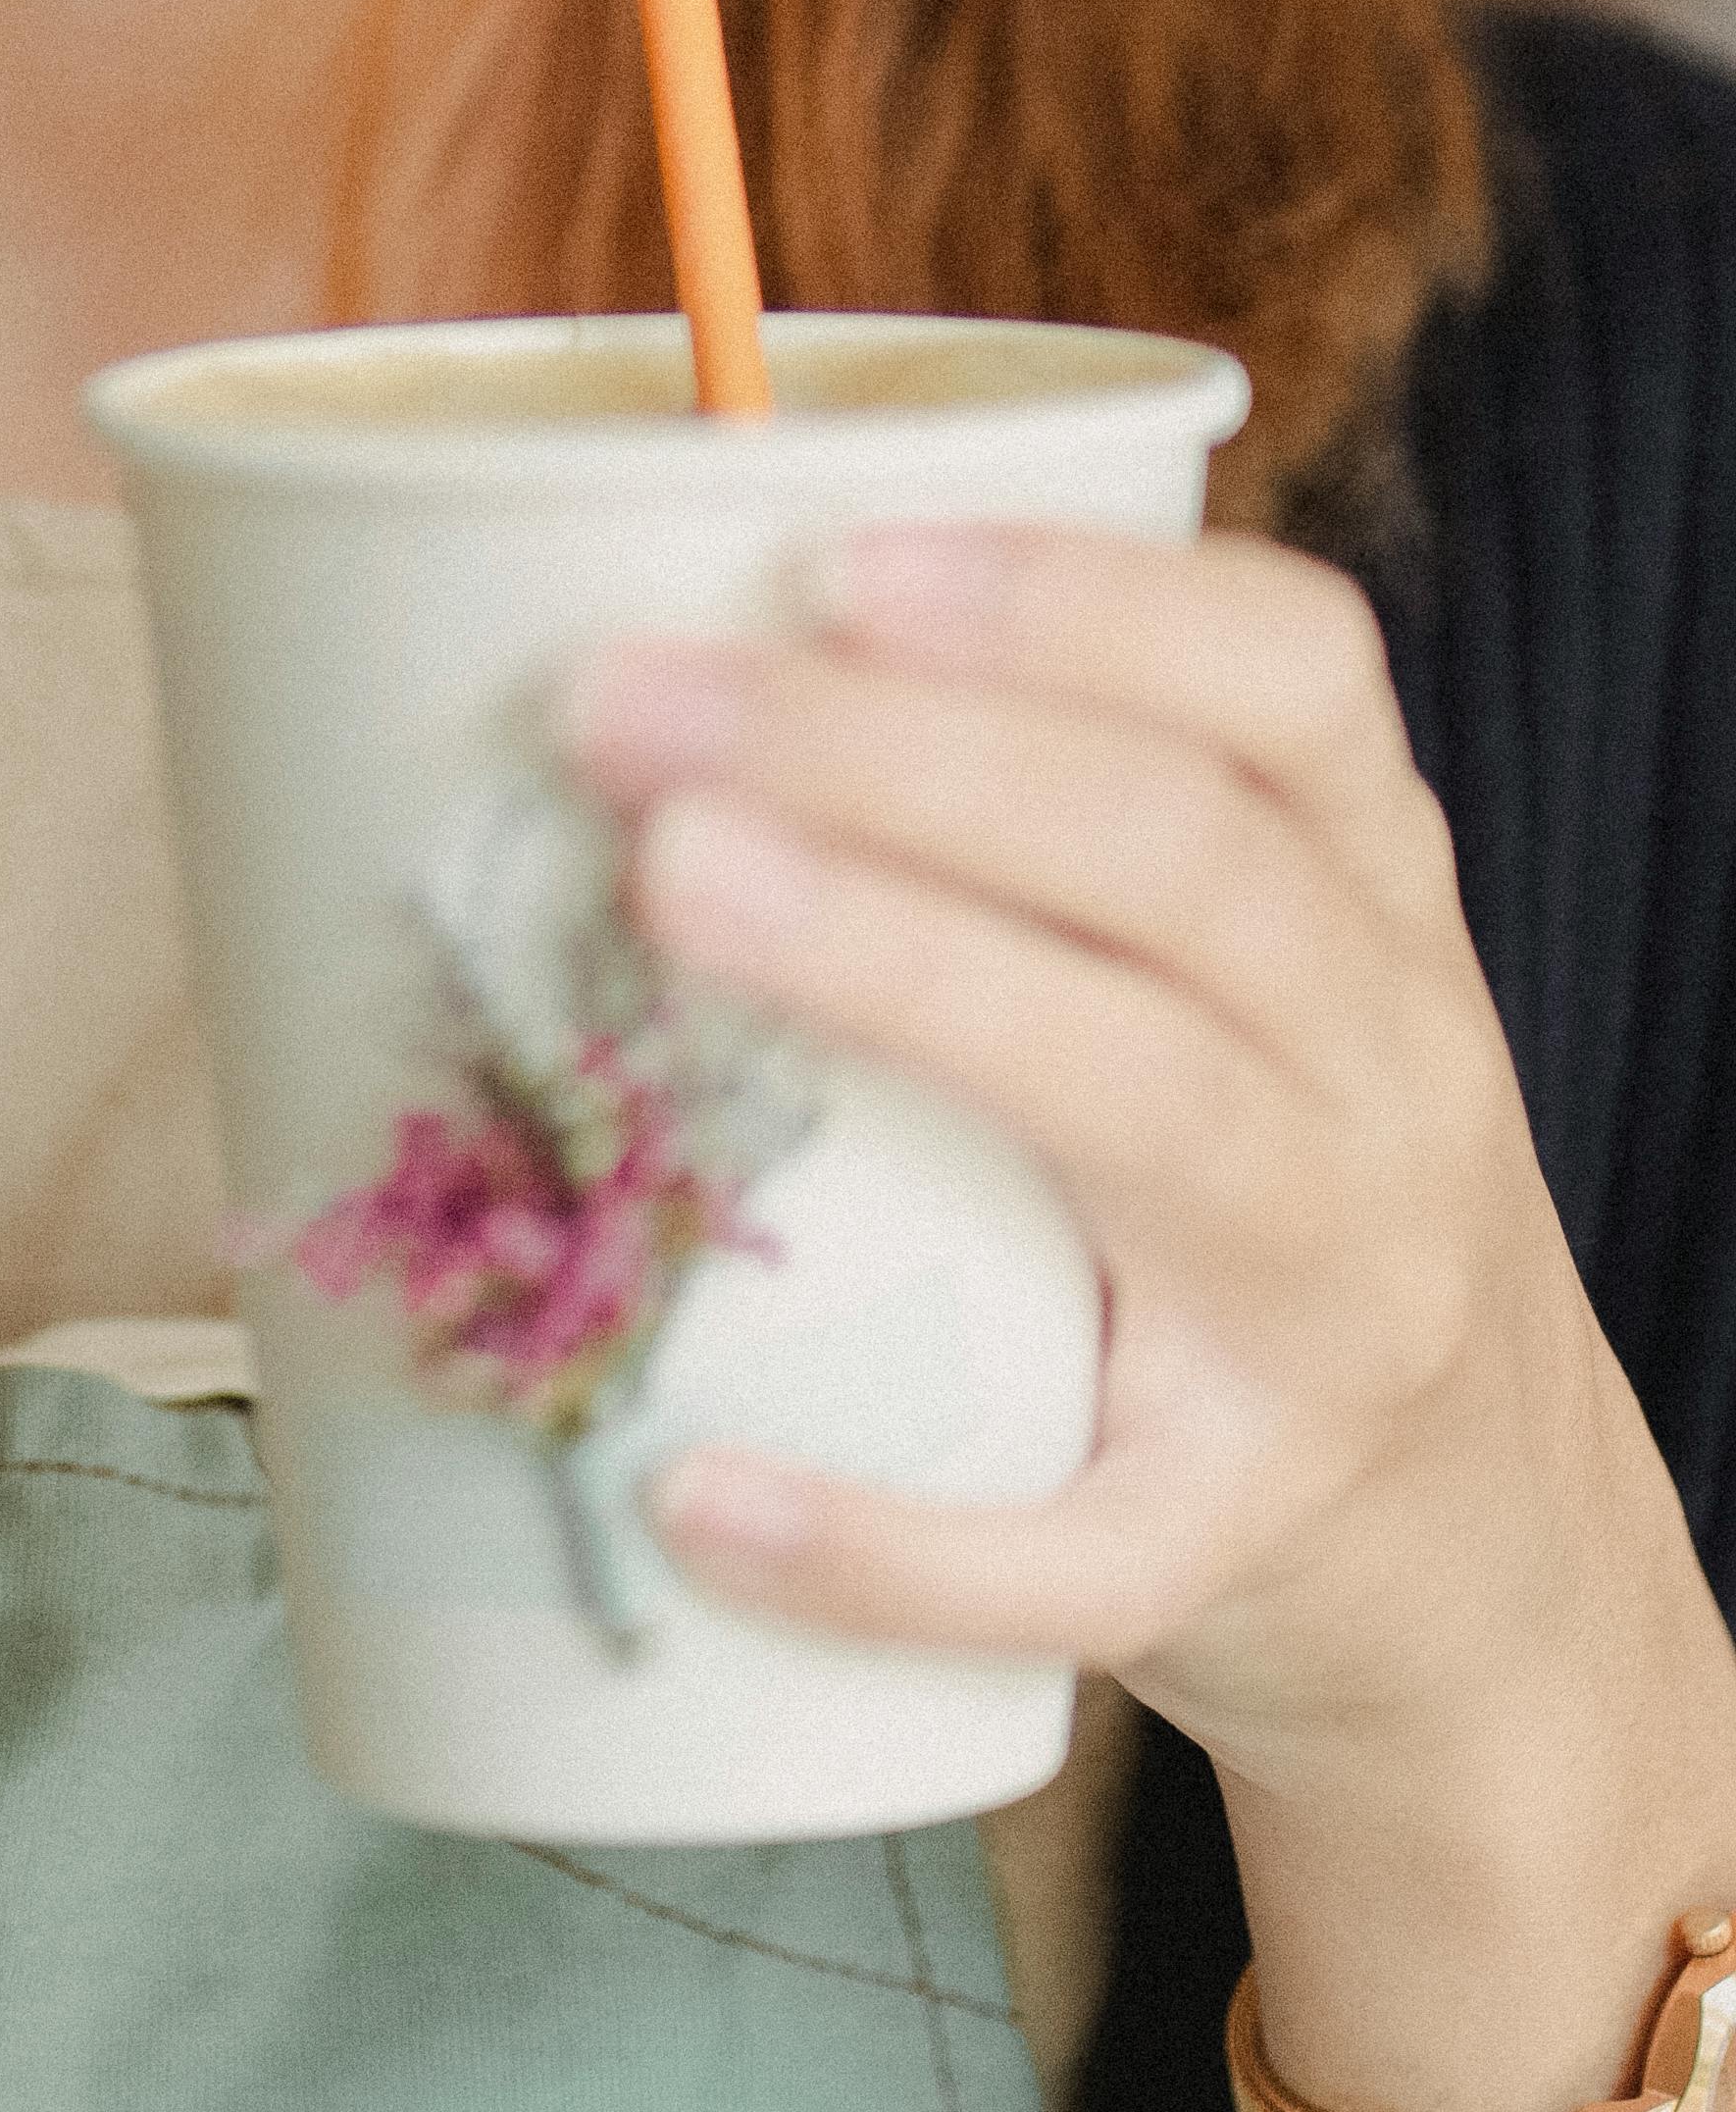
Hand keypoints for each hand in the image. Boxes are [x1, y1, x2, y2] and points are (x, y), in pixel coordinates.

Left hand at [557, 525, 1674, 1815]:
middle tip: (625, 701)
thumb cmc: (1271, 1190)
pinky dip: (888, 1537)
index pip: (1292, 681)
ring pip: (1151, 1112)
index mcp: (1371, 903)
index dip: (1076, 598)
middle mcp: (1384, 1081)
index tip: (839, 551)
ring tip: (668, 887)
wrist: (1486, 1560)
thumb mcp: (1242, 979)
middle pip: (1178, 862)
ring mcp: (1332, 1316)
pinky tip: (697, 1493)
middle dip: (897, 751)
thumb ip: (1038, 833)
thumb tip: (638, 662)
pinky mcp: (1239, 1537)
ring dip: (901, 974)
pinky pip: (1077, 1551)